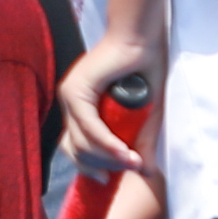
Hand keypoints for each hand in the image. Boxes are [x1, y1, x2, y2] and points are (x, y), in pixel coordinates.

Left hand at [52, 31, 152, 174]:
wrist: (142, 38)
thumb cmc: (145, 69)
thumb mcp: (147, 114)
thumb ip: (142, 141)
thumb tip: (146, 173)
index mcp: (81, 107)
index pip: (75, 146)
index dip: (89, 166)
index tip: (108, 180)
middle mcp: (71, 102)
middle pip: (75, 148)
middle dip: (101, 166)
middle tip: (126, 169)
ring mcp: (70, 95)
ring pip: (81, 141)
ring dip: (107, 157)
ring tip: (132, 162)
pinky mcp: (77, 89)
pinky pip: (89, 126)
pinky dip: (107, 143)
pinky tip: (124, 152)